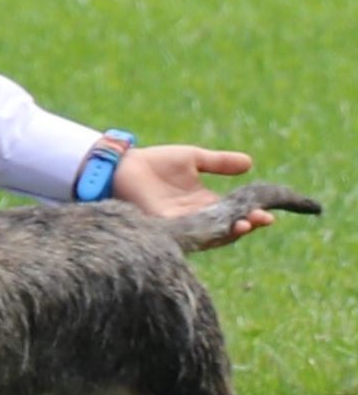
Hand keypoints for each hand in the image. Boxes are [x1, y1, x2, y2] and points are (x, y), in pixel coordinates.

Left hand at [111, 144, 274, 242]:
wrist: (123, 167)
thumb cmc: (155, 162)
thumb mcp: (193, 158)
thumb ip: (219, 163)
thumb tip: (250, 163)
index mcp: (203, 203)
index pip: (234, 213)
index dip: (252, 214)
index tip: (271, 211)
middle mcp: (195, 218)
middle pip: (227, 228)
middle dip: (247, 225)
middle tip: (264, 219)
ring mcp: (181, 225)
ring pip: (210, 236)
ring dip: (229, 232)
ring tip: (247, 224)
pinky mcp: (165, 227)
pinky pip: (189, 234)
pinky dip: (204, 233)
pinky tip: (217, 227)